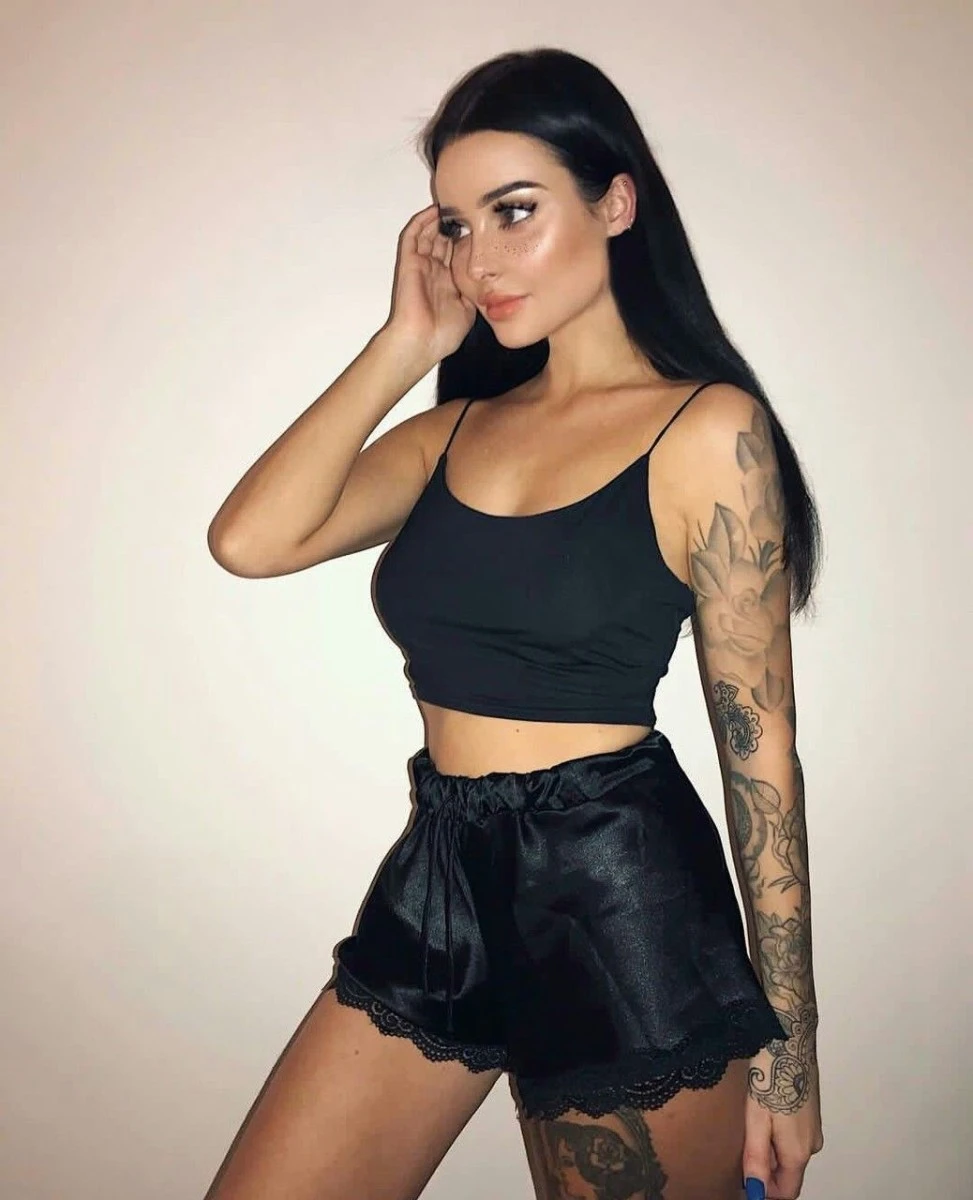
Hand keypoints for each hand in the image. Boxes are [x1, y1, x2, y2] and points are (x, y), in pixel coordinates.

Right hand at [381, 204, 476, 366]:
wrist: (421, 341)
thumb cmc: (442, 333)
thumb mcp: (468, 310)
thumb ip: (475, 291)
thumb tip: (488, 278)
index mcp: (447, 283)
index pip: (457, 254)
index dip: (468, 240)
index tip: (484, 226)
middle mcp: (434, 272)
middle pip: (443, 240)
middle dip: (456, 225)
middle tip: (470, 207)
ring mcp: (421, 266)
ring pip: (428, 234)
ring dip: (439, 219)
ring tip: (453, 202)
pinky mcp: (409, 262)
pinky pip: (412, 236)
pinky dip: (421, 222)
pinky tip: (434, 210)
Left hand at [741, 1048, 823, 1197]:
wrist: (790, 1038)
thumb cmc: (771, 1075)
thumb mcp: (756, 1120)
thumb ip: (756, 1159)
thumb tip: (756, 1191)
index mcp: (799, 1152)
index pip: (787, 1192)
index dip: (765, 1191)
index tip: (744, 1180)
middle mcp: (812, 1144)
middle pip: (787, 1172)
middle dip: (764, 1166)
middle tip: (740, 1144)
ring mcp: (813, 1127)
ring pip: (789, 1151)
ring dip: (769, 1146)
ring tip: (749, 1122)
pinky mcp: (810, 1111)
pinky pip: (793, 1134)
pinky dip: (776, 1131)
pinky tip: (761, 1110)